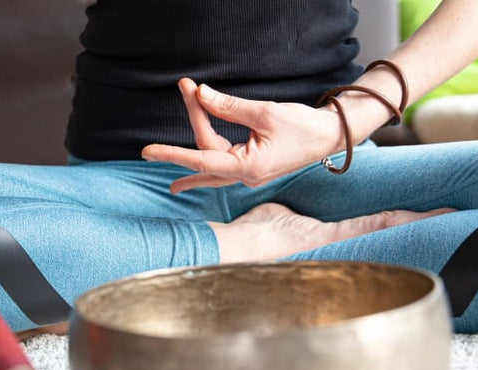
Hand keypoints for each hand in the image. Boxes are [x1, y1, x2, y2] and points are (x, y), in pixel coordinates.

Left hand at [141, 79, 345, 193]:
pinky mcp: (252, 166)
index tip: (146, 150)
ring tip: (167, 131)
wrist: (331, 136)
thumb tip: (201, 94)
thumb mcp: (264, 113)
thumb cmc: (303, 126)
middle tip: (187, 85)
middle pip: (206, 150)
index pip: (200, 158)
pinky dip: (206, 151)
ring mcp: (248, 173)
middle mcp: (245, 176)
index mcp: (247, 167)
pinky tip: (188, 169)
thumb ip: (229, 106)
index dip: (171, 153)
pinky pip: (220, 161)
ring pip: (211, 158)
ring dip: (195, 135)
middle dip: (196, 117)